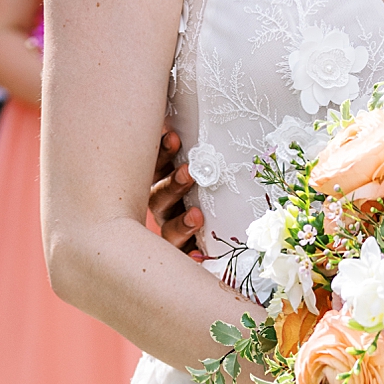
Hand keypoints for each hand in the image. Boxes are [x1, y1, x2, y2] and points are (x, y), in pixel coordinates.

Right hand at [148, 125, 204, 258]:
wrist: (226, 236)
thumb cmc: (213, 188)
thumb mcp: (206, 169)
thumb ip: (198, 152)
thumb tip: (190, 126)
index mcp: (164, 183)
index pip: (157, 166)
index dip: (162, 152)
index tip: (174, 138)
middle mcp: (164, 209)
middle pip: (159, 198)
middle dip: (172, 184)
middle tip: (188, 172)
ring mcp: (171, 233)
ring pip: (168, 230)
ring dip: (180, 222)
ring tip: (196, 216)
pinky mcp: (185, 255)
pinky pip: (184, 257)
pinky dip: (190, 255)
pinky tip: (197, 254)